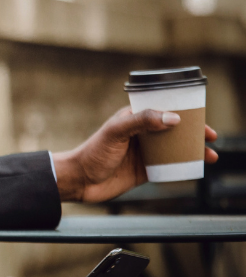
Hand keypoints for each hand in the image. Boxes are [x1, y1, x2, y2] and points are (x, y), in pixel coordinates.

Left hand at [53, 106, 218, 202]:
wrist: (79, 180)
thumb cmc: (92, 152)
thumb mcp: (116, 132)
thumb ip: (142, 121)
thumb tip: (173, 118)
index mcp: (132, 118)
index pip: (161, 110)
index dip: (182, 112)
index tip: (199, 117)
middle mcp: (140, 134)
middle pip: (172, 130)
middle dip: (193, 132)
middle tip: (210, 137)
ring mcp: (143, 152)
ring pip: (173, 148)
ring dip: (192, 150)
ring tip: (210, 155)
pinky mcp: (143, 170)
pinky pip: (168, 167)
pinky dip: (183, 167)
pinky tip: (195, 168)